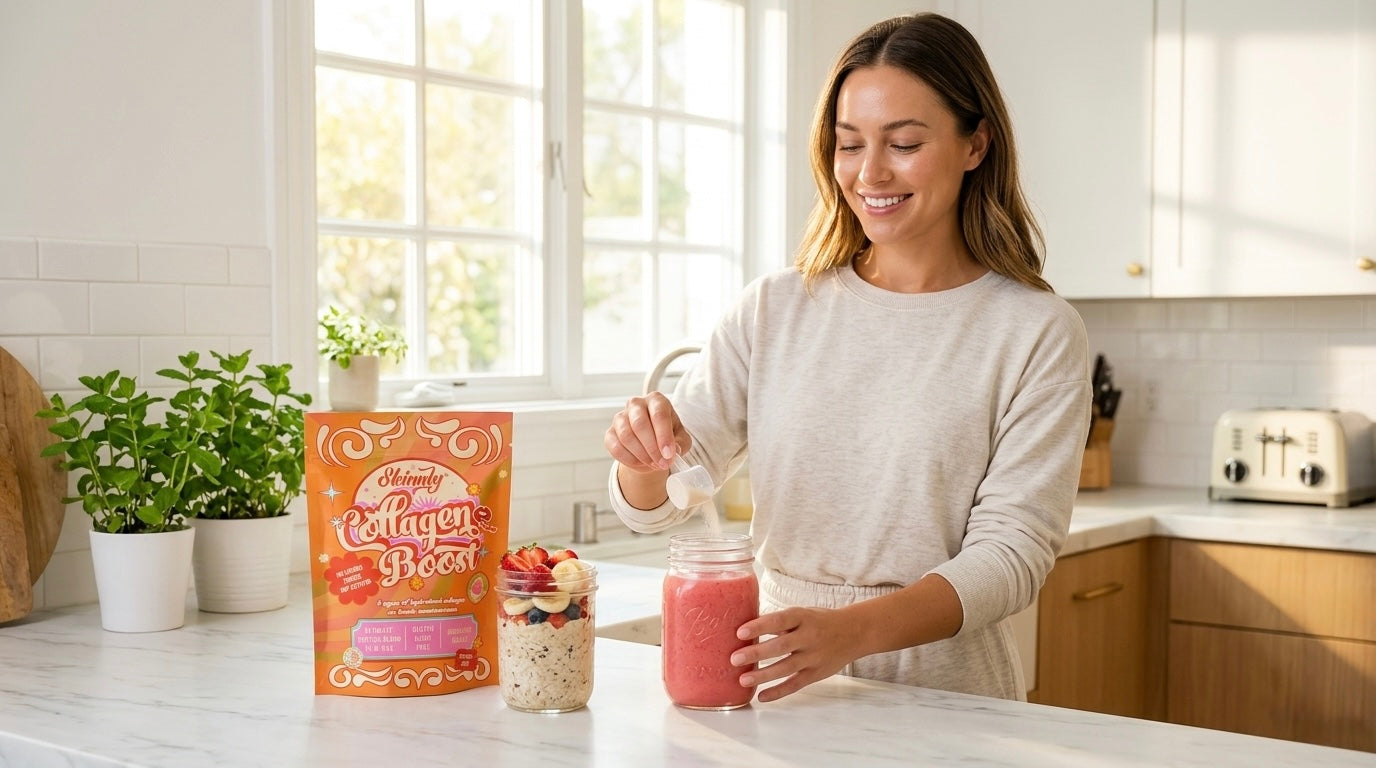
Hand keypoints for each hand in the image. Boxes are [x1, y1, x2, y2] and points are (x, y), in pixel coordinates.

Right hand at [604, 392, 690, 472]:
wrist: (651, 445)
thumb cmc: (668, 436)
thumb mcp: (681, 438)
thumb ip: (681, 443)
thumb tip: (675, 450)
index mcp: (656, 400)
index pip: (659, 414)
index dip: (664, 436)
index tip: (668, 454)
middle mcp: (636, 404)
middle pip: (639, 424)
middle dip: (652, 448)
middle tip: (662, 464)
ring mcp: (620, 417)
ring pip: (626, 436)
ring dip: (642, 455)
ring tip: (654, 464)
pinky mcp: (610, 432)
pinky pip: (615, 447)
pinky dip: (629, 459)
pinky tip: (640, 464)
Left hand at [730, 606, 859, 702]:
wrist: (854, 632)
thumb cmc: (819, 621)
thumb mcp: (802, 614)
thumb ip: (779, 622)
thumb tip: (746, 629)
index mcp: (803, 617)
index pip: (779, 620)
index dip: (760, 626)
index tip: (740, 632)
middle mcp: (809, 637)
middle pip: (781, 646)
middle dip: (757, 653)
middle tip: (735, 658)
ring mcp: (814, 657)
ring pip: (786, 668)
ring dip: (763, 675)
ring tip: (743, 680)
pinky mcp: (816, 674)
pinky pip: (796, 684)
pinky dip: (778, 691)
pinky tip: (761, 696)